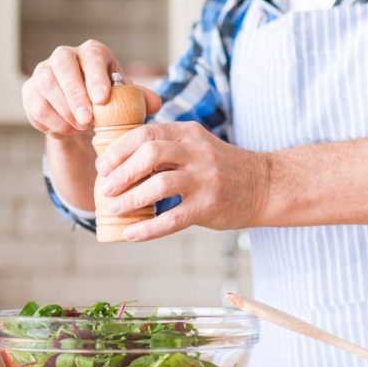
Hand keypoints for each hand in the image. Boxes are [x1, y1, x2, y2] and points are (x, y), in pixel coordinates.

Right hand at [22, 40, 161, 138]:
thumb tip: (155, 103)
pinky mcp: (30, 91)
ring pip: (47, 86)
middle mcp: (64, 56)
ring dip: (65, 110)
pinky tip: (68, 130)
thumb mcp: (125, 100)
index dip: (96, 76)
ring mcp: (44, 72)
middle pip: (64, 66)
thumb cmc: (107, 103)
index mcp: (92, 53)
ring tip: (82, 128)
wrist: (80, 117)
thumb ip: (140, 100)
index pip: (92, 57)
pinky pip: (38, 106)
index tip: (102, 99)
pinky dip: (53, 122)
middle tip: (87, 120)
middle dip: (75, 93)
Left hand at [96, 122, 271, 240]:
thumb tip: (117, 163)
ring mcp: (205, 179)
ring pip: (160, 185)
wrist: (264, 185)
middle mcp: (197, 152)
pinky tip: (131, 234)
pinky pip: (174, 218)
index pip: (146, 133)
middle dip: (121, 172)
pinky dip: (149, 227)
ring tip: (114, 209)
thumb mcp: (195, 145)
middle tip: (105, 188)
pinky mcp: (210, 206)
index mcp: (188, 132)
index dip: (119, 149)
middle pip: (150, 153)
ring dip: (131, 198)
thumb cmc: (219, 167)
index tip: (102, 165)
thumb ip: (165, 147)